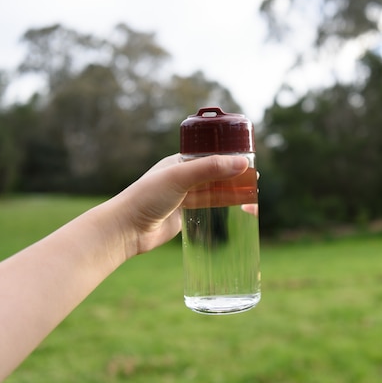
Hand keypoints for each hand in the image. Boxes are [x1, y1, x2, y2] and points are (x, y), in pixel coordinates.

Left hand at [114, 154, 249, 257]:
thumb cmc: (147, 197)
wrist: (126, 229)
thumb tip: (243, 163)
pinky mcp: (184, 214)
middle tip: (254, 176)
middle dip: (234, 173)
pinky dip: (224, 204)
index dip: (228, 154)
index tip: (248, 156)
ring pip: (213, 190)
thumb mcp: (180, 178)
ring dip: (232, 189)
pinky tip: (236, 206)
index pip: (209, 152)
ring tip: (251, 191)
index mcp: (179, 161)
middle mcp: (182, 176)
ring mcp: (183, 195)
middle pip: (214, 172)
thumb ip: (211, 169)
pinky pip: (208, 206)